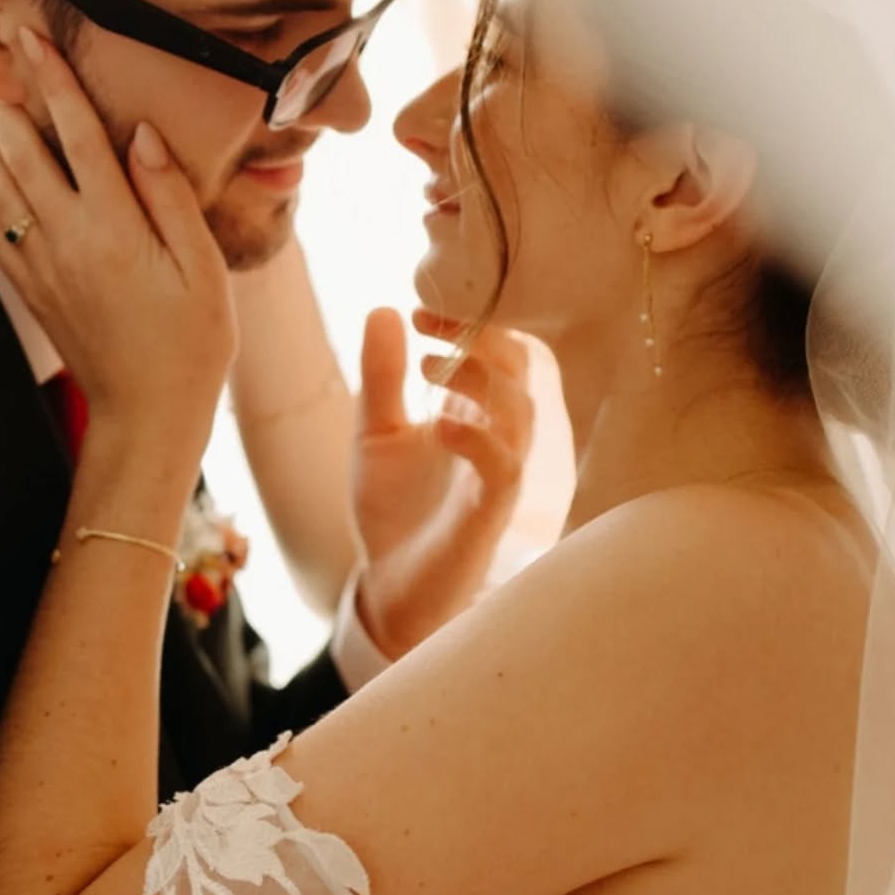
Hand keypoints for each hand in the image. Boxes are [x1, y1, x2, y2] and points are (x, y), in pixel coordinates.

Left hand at [0, 29, 235, 453]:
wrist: (149, 413)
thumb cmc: (191, 343)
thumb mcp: (204, 270)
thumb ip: (170, 198)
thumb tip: (141, 134)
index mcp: (116, 229)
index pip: (79, 135)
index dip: (53, 80)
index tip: (30, 34)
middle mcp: (68, 240)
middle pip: (20, 151)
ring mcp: (42, 264)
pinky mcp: (31, 286)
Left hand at [352, 307, 532, 658]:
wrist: (389, 585)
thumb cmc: (393, 510)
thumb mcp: (374, 433)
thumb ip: (381, 378)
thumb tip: (383, 309)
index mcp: (473, 413)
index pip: (495, 350)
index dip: (468, 322)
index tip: (419, 312)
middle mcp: (495, 437)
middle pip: (518, 370)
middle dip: (481, 338)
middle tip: (428, 330)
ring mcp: (498, 474)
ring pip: (520, 412)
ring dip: (478, 380)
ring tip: (428, 371)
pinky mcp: (491, 511)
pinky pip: (503, 467)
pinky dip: (477, 438)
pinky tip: (440, 425)